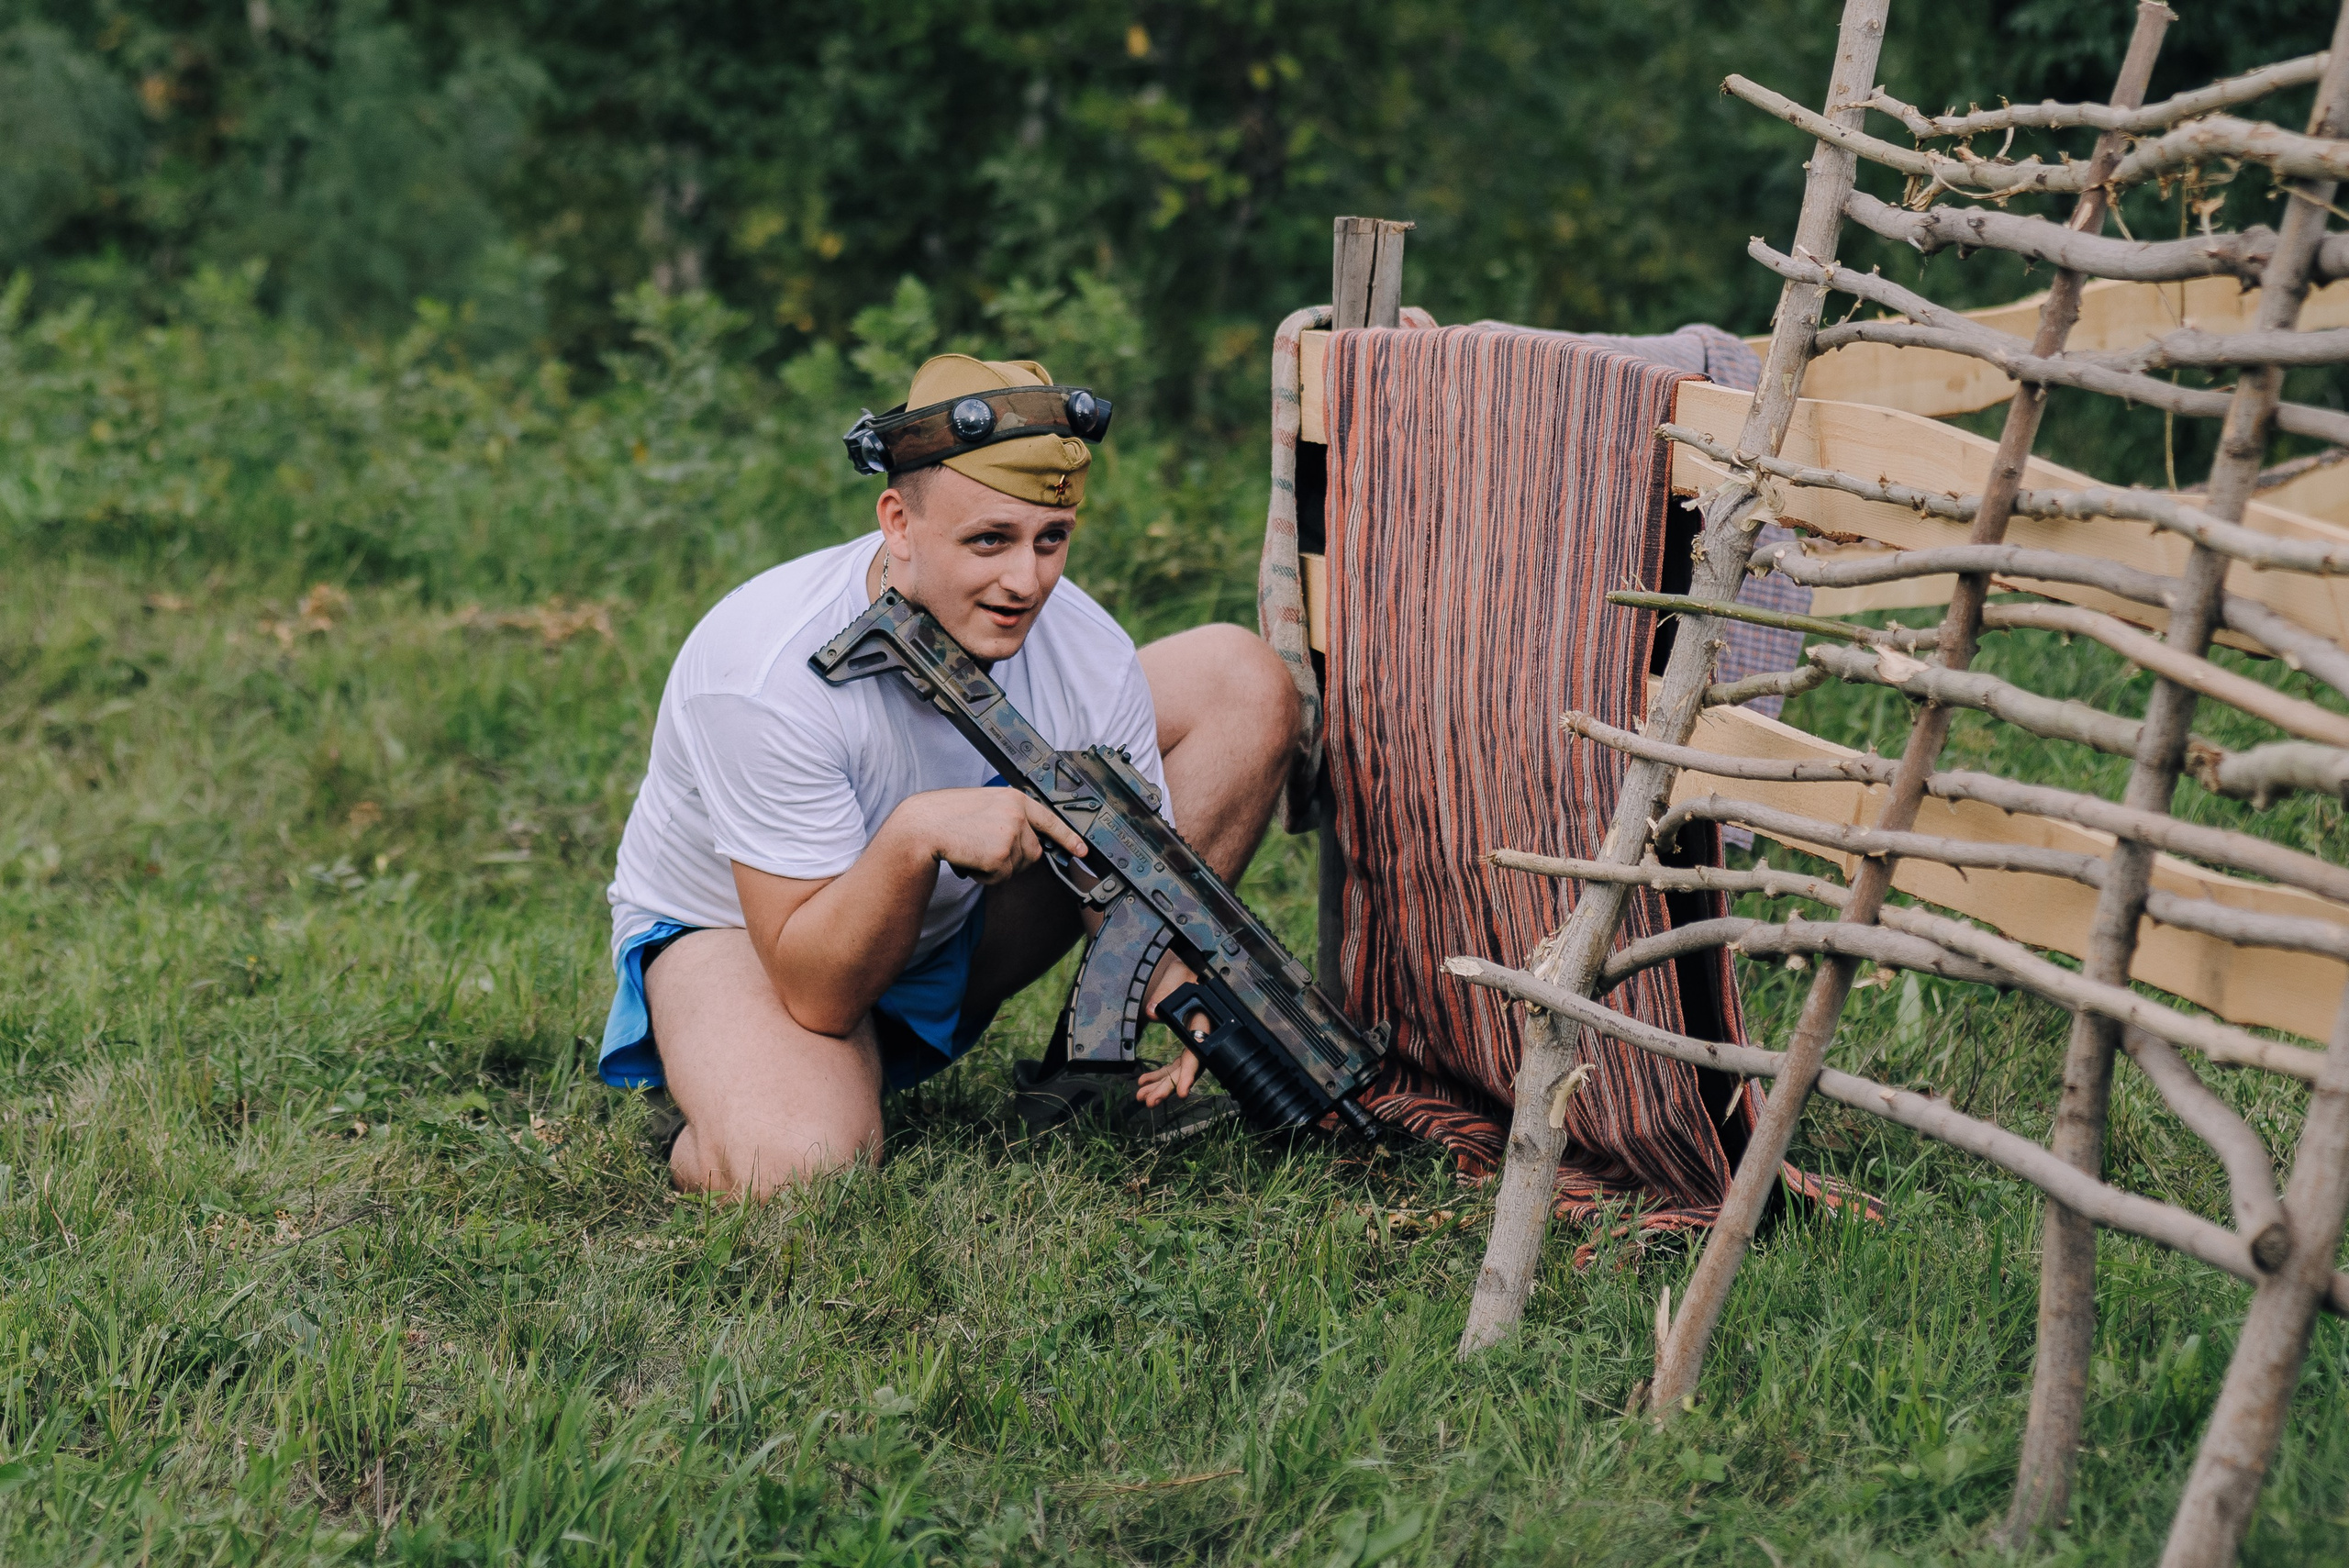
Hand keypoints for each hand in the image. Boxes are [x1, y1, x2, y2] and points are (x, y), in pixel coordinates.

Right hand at [897, 787, 1086, 884]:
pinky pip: (1001, 878)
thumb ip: (1008, 817)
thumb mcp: (984, 805)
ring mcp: (1011, 834)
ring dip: (996, 868)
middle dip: (1013, 859)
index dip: (1068, 837)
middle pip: (1033, 852)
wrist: (923, 826)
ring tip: (973, 849)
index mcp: (1015, 798)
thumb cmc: (946, 816)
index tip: (1081, 850)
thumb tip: (1026, 842)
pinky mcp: (1001, 855)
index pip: (1049, 819)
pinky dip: (985, 876)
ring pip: (1017, 867)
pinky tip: (969, 859)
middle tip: (983, 849)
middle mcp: (1018, 814)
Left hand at [1137, 953, 1209, 1106]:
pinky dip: (1158, 1075)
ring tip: (1143, 1097)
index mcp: (1203, 1020)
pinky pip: (1172, 1064)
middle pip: (1186, 1067)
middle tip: (1151, 1101)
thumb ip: (1167, 990)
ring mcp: (1192, 1042)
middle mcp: (1201, 1036)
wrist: (1187, 968)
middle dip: (1168, 1086)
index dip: (1189, 1073)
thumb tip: (1152, 1011)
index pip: (1197, 1051)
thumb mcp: (1178, 973)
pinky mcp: (1183, 1043)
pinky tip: (1143, 1081)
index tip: (1181, 1091)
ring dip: (1160, 1084)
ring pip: (1178, 1070)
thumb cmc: (1187, 969)